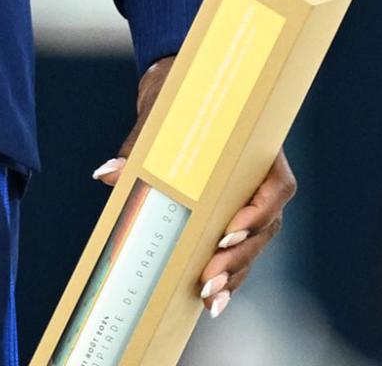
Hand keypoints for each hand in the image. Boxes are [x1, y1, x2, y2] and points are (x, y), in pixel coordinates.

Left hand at [92, 55, 298, 320]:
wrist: (178, 81)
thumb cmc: (176, 93)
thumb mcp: (157, 115)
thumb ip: (136, 147)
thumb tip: (105, 174)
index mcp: (258, 145)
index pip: (276, 186)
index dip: (257, 214)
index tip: (226, 233)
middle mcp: (262, 174)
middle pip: (265, 225)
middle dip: (238, 257)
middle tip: (208, 278)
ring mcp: (252, 196)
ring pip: (255, 243)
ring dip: (235, 274)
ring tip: (209, 299)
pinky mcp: (234, 211)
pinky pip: (241, 248)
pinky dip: (229, 274)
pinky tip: (212, 300)